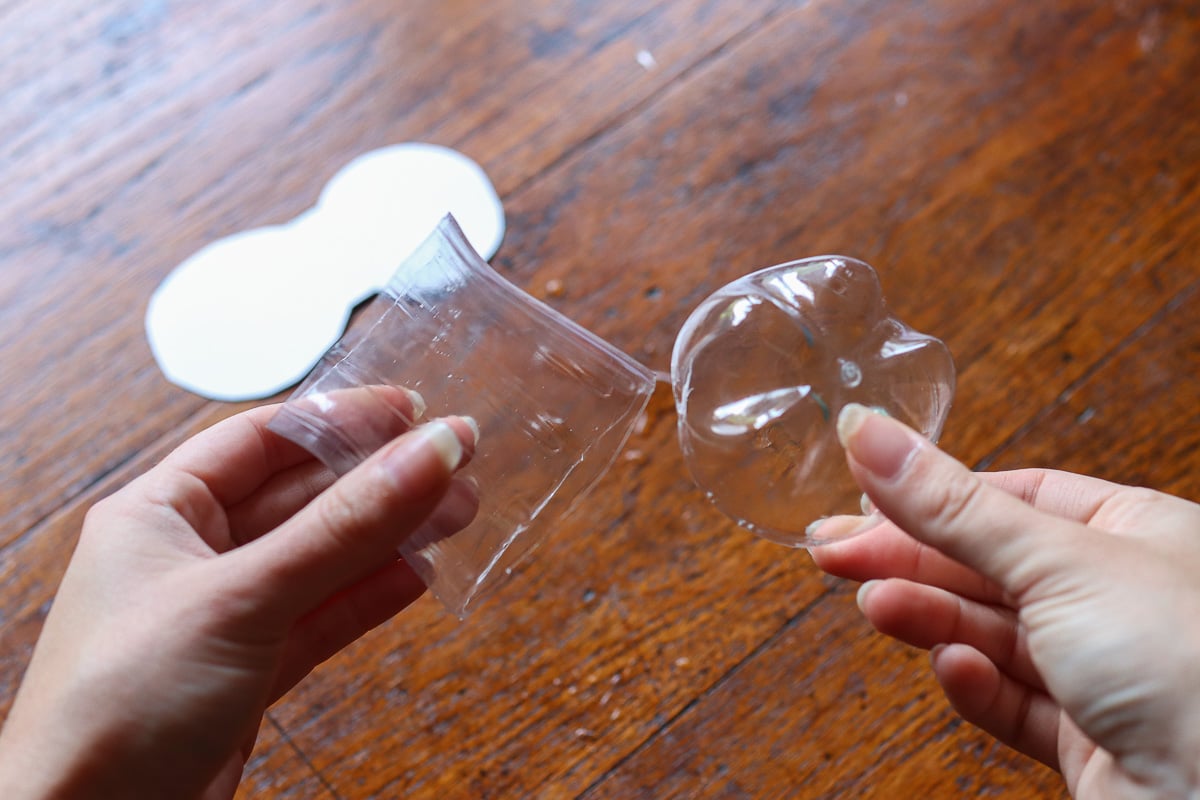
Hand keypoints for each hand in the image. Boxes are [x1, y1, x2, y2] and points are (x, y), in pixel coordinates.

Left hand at [0, 388, 477, 799]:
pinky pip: (323, 617)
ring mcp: (223, 616)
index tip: (411, 410)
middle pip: (303, 499)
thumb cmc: (114, 709)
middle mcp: (190, 558)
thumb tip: (427, 453)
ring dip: (390, 536)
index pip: (262, 440)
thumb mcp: (242, 596)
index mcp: (158, 513)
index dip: (340, 421)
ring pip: (322, 559)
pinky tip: (417, 575)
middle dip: (380, 480)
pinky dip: (371, 596)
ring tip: (458, 512)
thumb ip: (343, 527)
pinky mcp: (249, 672)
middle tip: (454, 460)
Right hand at [810, 404, 1199, 799]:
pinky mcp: (1088, 737)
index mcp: (1132, 531)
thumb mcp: (1054, 559)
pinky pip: (1013, 701)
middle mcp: (1118, 596)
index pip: (1009, 498)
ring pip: (993, 635)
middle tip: (834, 553)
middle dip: (911, 560)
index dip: (932, 497)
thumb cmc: (1192, 661)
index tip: (863, 497)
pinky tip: (953, 670)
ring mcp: (1102, 670)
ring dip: (931, 620)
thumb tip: (870, 434)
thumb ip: (951, 506)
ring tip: (878, 607)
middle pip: (989, 567)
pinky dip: (975, 685)